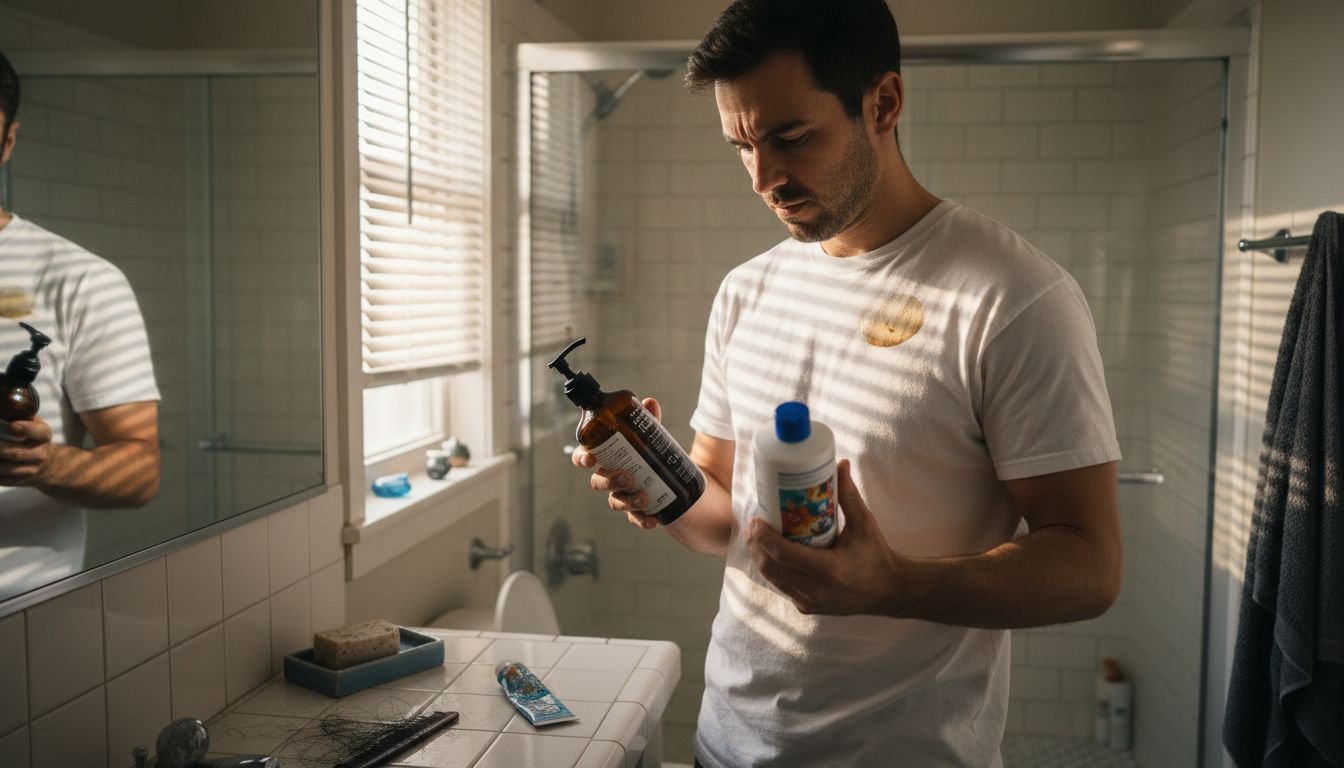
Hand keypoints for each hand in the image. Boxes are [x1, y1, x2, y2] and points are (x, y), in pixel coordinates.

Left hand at [0, 416, 53, 485]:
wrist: (46, 465)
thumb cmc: (32, 438)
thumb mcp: (35, 424)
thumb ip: (22, 417)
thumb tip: (3, 407)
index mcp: (43, 435)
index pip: (37, 432)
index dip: (24, 429)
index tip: (12, 426)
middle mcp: (40, 454)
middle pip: (14, 452)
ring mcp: (30, 469)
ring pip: (4, 468)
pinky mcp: (19, 481)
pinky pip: (0, 478)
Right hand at [571, 396, 663, 529]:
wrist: (674, 479)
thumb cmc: (651, 453)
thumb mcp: (651, 436)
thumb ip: (648, 421)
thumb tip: (649, 402)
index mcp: (606, 458)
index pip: (584, 458)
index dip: (582, 458)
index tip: (590, 458)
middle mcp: (610, 479)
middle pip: (598, 483)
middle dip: (610, 480)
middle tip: (627, 476)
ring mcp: (622, 496)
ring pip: (615, 502)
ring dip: (627, 501)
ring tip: (645, 496)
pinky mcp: (637, 512)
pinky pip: (635, 519)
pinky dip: (643, 520)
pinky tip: (654, 520)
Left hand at [746, 459, 906, 615]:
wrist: (887, 592)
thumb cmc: (876, 555)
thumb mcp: (864, 523)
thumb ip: (849, 495)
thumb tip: (840, 464)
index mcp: (831, 570)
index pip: (785, 554)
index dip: (764, 537)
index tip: (755, 519)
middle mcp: (817, 590)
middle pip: (771, 567)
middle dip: (756, 544)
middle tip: (753, 523)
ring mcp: (810, 602)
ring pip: (772, 578)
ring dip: (760, 556)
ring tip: (757, 535)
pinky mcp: (806, 607)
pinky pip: (781, 585)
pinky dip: (772, 568)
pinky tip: (770, 551)